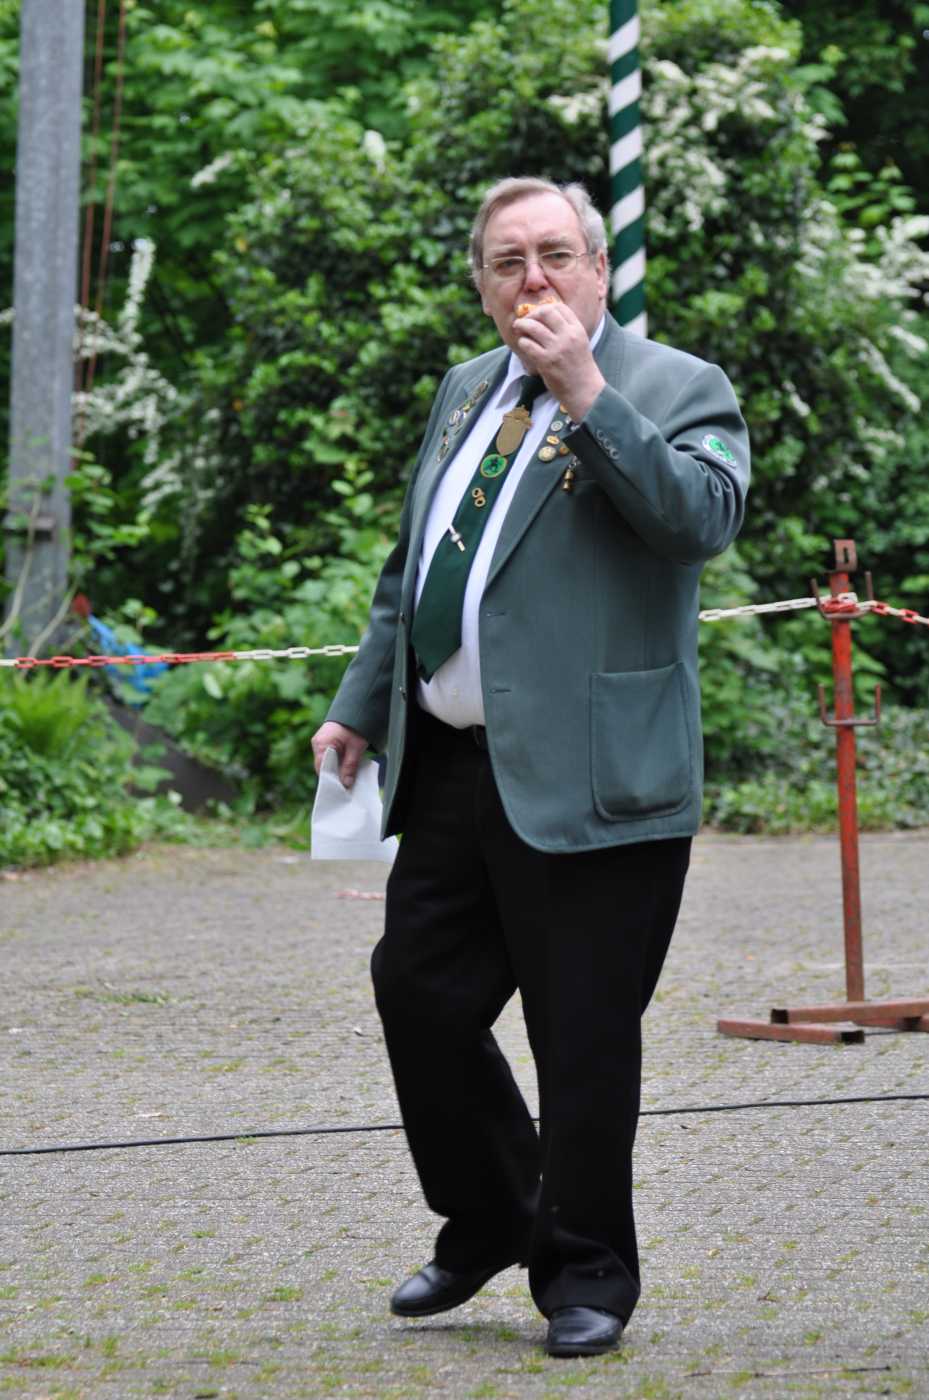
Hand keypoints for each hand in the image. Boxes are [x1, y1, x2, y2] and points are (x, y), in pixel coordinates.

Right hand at [311, 720, 368, 788]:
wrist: (356, 709)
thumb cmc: (355, 727)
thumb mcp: (355, 748)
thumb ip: (350, 766)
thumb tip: (346, 784)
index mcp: (321, 744)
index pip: (321, 769)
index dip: (331, 779)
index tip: (342, 788)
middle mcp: (317, 743)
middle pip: (323, 766)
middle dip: (334, 775)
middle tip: (347, 783)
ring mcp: (319, 741)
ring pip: (326, 761)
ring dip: (336, 767)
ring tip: (348, 774)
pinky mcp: (325, 740)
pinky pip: (328, 755)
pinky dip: (336, 761)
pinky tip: (345, 765)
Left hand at [513, 302, 604, 421]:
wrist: (584, 390)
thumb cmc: (579, 367)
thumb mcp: (579, 343)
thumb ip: (566, 330)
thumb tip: (544, 316)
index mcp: (577, 330)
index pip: (559, 307)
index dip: (545, 307)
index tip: (537, 314)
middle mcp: (568, 336)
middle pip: (545, 312)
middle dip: (532, 313)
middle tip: (525, 320)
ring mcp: (557, 349)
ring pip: (533, 326)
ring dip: (522, 325)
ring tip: (518, 328)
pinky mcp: (546, 362)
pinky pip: (528, 344)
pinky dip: (522, 342)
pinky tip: (524, 344)